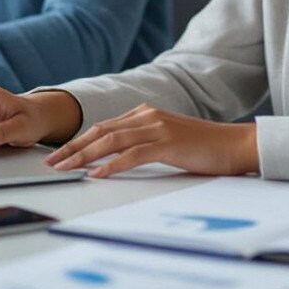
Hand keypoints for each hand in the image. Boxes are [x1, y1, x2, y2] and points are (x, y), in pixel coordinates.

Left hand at [45, 105, 260, 178]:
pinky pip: (133, 154)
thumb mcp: (167, 141)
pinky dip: (111, 165)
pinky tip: (97, 174)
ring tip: (66, 169)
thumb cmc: (204, 148)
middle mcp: (147, 116)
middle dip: (73, 148)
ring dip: (84, 156)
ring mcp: (158, 127)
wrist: (236, 145)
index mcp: (145, 114)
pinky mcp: (169, 143)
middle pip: (100, 131)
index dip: (78, 141)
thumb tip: (114, 158)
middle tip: (51, 163)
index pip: (102, 127)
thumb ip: (142, 143)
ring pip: (111, 140)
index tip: (59, 155)